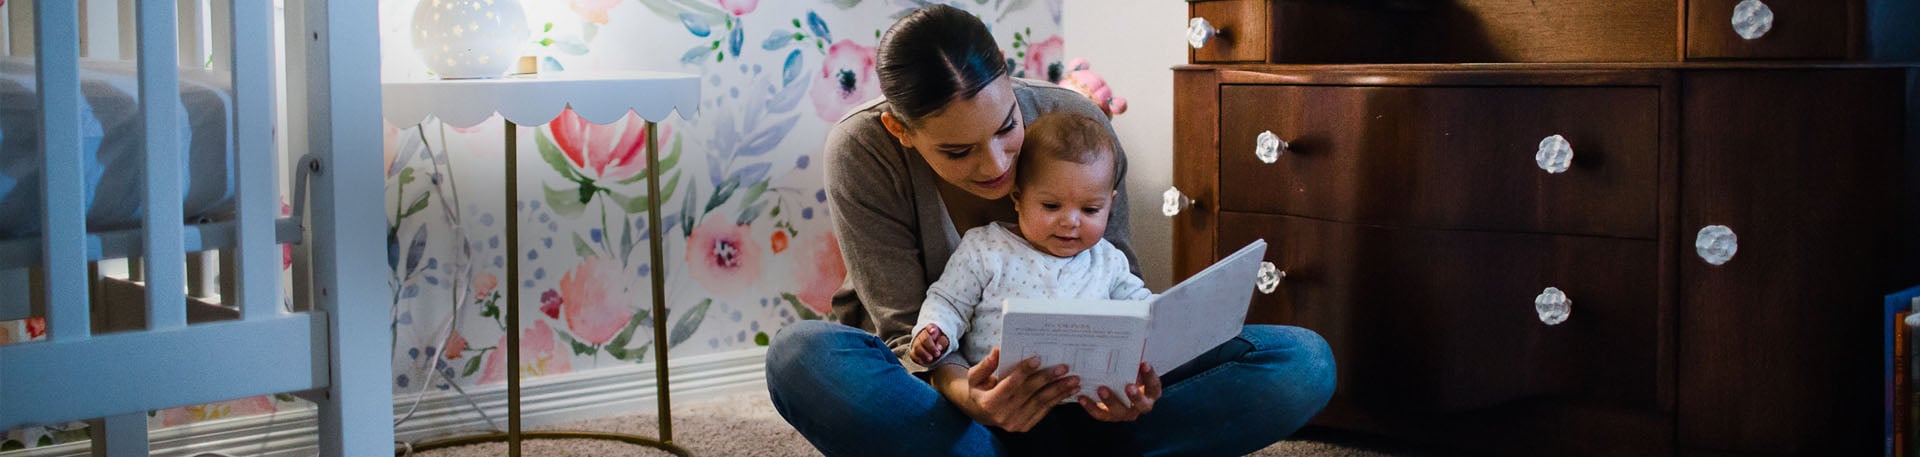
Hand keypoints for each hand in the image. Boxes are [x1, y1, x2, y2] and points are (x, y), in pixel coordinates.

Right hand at [911, 325, 949, 364]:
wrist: (934, 347)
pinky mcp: (913, 351)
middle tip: (937, 354)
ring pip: (917, 347)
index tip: (933, 331)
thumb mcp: (944, 340)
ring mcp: (916, 343)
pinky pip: (912, 354)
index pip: (930, 327)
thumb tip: (938, 347)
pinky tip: (923, 362)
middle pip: (924, 339)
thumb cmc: (940, 342)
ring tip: (931, 359)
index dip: (931, 329)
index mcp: (931, 329)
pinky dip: (917, 358)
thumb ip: (942, 342)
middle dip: (931, 347)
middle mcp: (922, 335)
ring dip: (924, 354)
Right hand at [932, 348, 1078, 431]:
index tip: (1038, 358)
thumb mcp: (975, 376)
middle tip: (1064, 367)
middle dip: (1047, 379)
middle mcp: (1003, 415)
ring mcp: (1015, 423)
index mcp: (989, 402)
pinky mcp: (1025, 426)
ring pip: (1041, 403)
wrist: (981, 411)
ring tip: (1074, 379)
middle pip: (1029, 393)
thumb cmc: (980, 388)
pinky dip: (1058, 400)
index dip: (1024, 371)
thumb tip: (997, 350)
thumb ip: (986, 364)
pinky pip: (1044, 411)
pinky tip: (1069, 390)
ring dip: (1059, 391)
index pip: (1010, 384)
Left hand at [1077, 362, 1160, 421]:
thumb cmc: (1127, 376)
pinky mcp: (1110, 416)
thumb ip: (1132, 363)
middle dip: (1136, 396)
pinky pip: (1101, 414)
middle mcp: (1140, 406)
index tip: (1144, 364)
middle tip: (1129, 386)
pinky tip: (1083, 397)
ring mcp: (1125, 413)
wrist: (1117, 391)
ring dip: (1111, 401)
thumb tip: (1126, 343)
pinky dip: (1091, 406)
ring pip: (1120, 411)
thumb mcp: (1132, 370)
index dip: (1150, 376)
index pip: (1154, 386)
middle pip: (1143, 405)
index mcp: (1150, 393)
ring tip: (1101, 389)